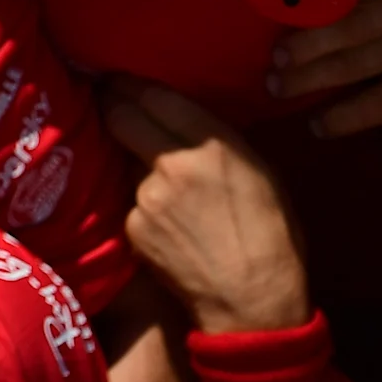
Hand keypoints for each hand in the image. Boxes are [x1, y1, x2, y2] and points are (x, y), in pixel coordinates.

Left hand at [102, 81, 310, 336]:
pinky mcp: (132, 227)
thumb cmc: (272, 237)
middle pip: (118, 114)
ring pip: (124, 161)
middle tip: (108, 99)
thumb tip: (183, 118)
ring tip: (165, 186)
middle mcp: (171, 162)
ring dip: (134, 164)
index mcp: (212, 144)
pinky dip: (142, 206)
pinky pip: (130, 202)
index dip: (128, 82)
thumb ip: (219, 140)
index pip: (151, 94)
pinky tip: (167, 224)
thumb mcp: (261, 173)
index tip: (118, 77)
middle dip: (111, 104)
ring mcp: (146, 197)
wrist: (254, 304)